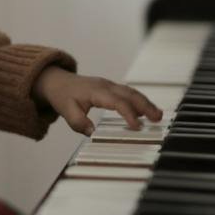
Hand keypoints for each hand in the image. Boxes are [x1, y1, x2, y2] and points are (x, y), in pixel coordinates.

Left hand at [32, 66, 162, 133]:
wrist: (57, 81)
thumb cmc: (62, 96)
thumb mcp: (65, 111)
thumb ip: (78, 122)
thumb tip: (92, 132)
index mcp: (96, 91)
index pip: (117, 102)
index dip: (128, 114)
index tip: (137, 127)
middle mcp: (106, 86)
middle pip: (130, 94)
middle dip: (145, 106)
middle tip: (158, 118)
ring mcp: (109, 85)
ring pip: (132, 92)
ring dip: (146, 103)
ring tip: (158, 115)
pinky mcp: (111, 88)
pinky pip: (128, 93)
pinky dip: (139, 101)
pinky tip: (146, 111)